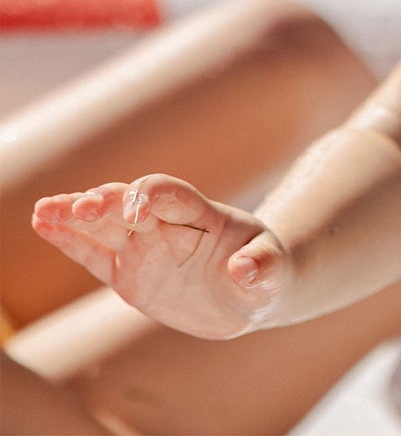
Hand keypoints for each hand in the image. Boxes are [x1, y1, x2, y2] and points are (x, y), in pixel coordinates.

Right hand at [32, 175, 288, 338]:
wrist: (249, 291)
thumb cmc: (265, 273)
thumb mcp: (272, 272)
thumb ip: (263, 267)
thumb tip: (246, 269)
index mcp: (203, 216)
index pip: (173, 194)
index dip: (152, 196)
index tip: (136, 212)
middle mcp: (168, 225)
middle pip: (131, 204)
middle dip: (107, 202)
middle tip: (80, 207)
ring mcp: (145, 246)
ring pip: (105, 226)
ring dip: (76, 216)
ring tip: (45, 211)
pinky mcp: (127, 272)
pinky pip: (93, 254)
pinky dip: (69, 240)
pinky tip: (44, 224)